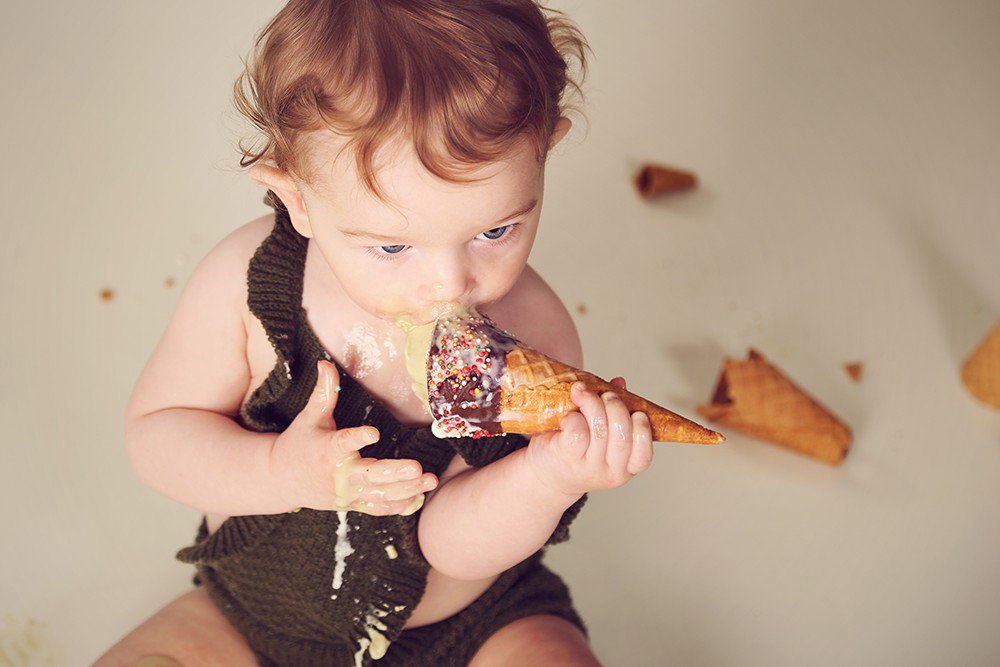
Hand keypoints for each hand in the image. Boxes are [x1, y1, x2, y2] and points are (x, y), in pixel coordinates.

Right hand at [269, 360, 437, 513]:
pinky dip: (397, 506)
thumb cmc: (298, 444)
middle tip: (417, 467)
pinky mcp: (352, 504)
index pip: (343, 443)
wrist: (280, 480)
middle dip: (394, 473)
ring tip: (429, 481)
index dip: (358, 438)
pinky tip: (418, 497)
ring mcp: (346, 493)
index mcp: (327, 450)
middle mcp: (338, 474)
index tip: (373, 433)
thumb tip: (325, 362)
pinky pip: (377, 509)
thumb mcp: (309, 417)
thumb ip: (324, 392)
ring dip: (405, 490)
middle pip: (369, 475)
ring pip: (378, 495)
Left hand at [524, 376, 652, 497]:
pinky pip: (577, 431)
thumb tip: (619, 382)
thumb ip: (613, 409)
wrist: (547, 474)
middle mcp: (610, 473)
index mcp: (626, 469)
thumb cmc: (578, 450)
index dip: (643, 431)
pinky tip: (569, 415)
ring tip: (583, 393)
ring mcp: (589, 467)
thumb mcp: (602, 435)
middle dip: (616, 407)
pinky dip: (574, 416)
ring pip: (599, 430)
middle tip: (607, 396)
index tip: (636, 412)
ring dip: (593, 404)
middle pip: (622, 436)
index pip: (643, 457)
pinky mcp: (567, 457)